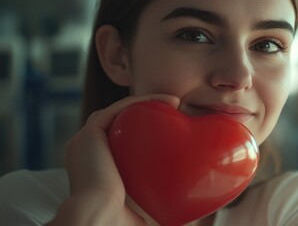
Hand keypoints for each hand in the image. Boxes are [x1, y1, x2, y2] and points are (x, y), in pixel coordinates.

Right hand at [47, 94, 179, 225]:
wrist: (102, 218)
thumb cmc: (124, 220)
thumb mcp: (147, 204)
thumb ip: (162, 196)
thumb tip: (194, 203)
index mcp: (97, 169)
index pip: (121, 143)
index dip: (146, 133)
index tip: (173, 129)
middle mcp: (88, 153)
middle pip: (119, 124)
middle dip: (147, 114)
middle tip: (175, 112)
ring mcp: (85, 142)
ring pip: (119, 113)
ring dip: (146, 104)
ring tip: (173, 102)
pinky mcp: (89, 134)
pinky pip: (117, 110)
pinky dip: (140, 101)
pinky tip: (164, 100)